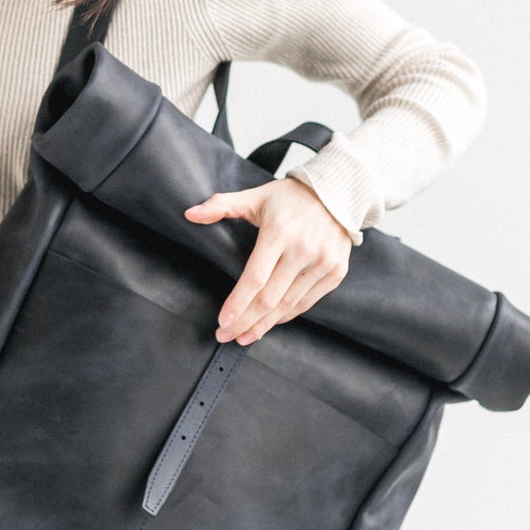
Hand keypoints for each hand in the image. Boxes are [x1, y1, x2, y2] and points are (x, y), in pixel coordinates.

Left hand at [184, 178, 353, 344]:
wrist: (339, 192)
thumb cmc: (290, 198)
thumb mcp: (255, 197)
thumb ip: (220, 204)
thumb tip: (189, 214)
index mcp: (279, 232)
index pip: (255, 277)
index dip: (238, 303)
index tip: (222, 321)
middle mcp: (303, 249)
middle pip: (269, 298)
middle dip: (244, 321)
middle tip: (225, 335)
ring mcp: (323, 263)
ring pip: (288, 305)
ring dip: (263, 325)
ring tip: (244, 337)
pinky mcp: (336, 272)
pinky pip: (306, 302)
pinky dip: (286, 316)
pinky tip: (269, 323)